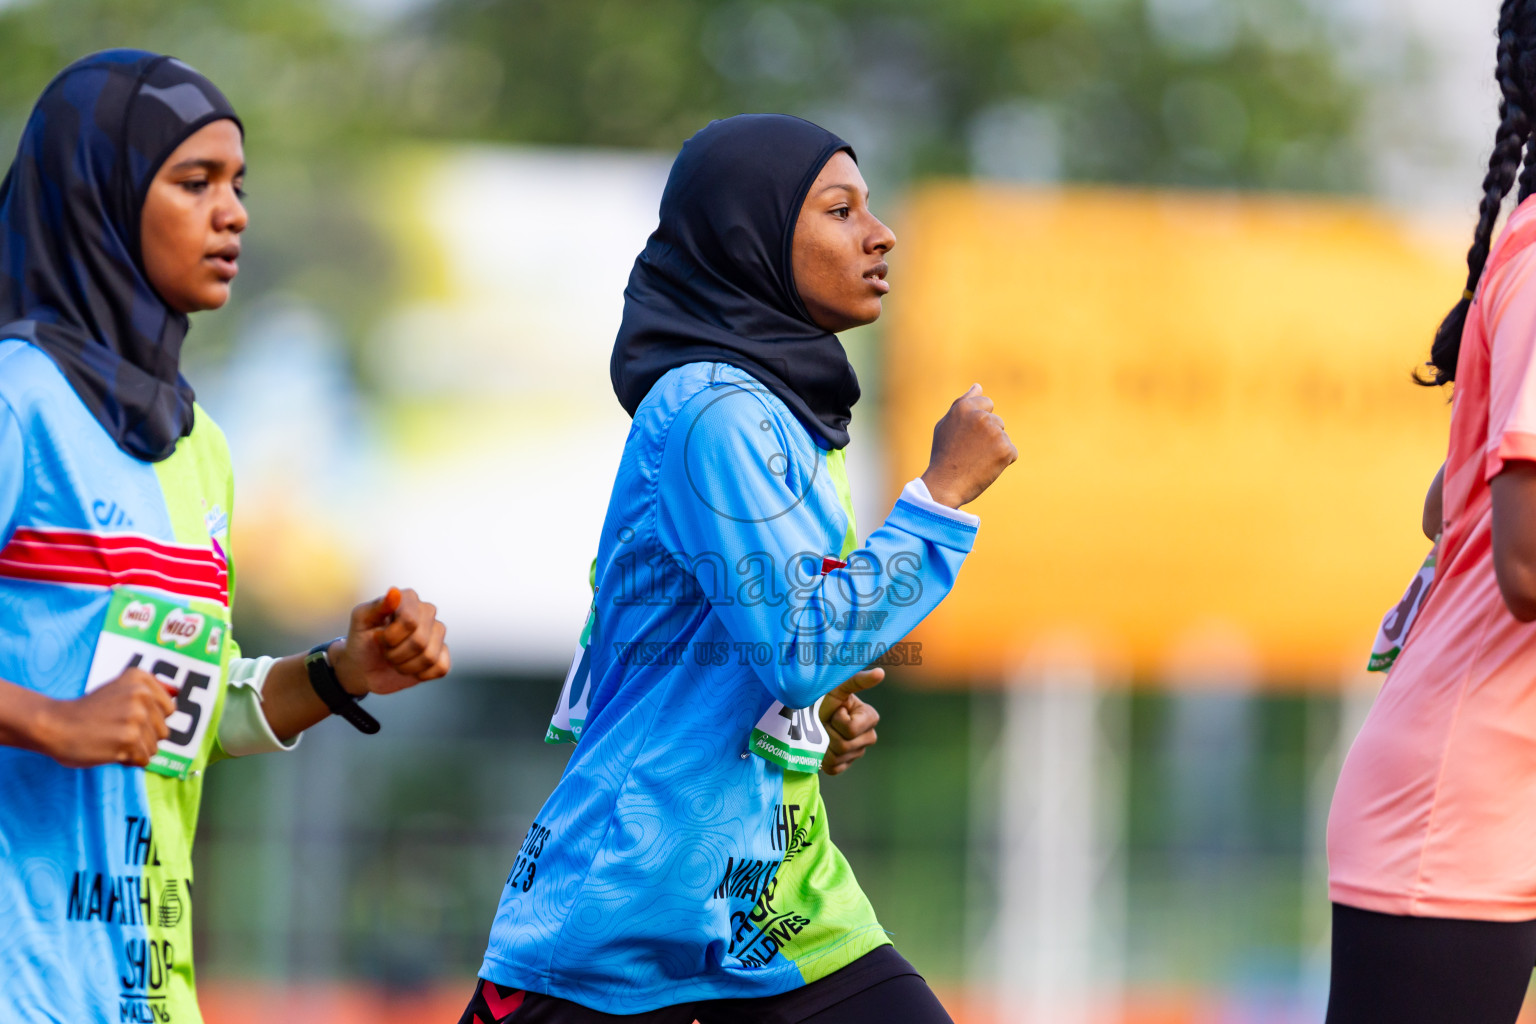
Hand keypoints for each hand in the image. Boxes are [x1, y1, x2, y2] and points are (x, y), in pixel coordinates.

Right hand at [38, 669, 173, 768]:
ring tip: (113, 740)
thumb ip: (150, 690)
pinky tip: (111, 750)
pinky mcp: (129, 739)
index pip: (169, 709)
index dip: (150, 720)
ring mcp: (136, 717)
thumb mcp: (119, 689)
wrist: (55, 725)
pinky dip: (129, 761)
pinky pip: (144, 759)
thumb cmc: (88, 712)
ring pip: (155, 746)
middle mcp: (141, 694)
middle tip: (116, 731)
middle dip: (143, 737)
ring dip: (136, 750)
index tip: (126, 717)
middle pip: (164, 730)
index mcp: (140, 678)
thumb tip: (178, 692)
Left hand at [330, 587, 450, 696]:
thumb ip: (376, 606)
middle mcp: (427, 612)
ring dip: (405, 665)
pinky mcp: (442, 655)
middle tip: (385, 650)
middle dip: (395, 653)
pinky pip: (441, 668)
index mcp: (409, 598)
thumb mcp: (360, 621)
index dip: (391, 637)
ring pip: (429, 657)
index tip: (378, 637)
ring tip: (395, 659)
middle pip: (420, 641)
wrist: (363, 667)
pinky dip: (419, 673)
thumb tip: (395, 593)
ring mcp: (437, 633)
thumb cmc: (361, 640)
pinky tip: (410, 668)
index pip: (410, 621)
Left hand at [820, 667, 882, 775]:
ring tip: (821, 732)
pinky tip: (821, 746)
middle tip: (825, 721)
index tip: (835, 709)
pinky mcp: (844, 765)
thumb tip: (880, 673)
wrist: (806, 714)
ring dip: (823, 744)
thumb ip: (858, 680)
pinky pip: (834, 768)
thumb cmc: (823, 698)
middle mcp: (868, 737)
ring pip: (837, 757)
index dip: (837, 719)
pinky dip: (823, 758)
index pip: (851, 729)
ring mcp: (857, 753)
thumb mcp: (838, 687)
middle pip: (843, 745)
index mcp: (870, 718)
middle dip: (828, 732)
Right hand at [920, 383, 1016, 507]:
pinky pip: (1011, 453)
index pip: (987, 403)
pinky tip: (985, 468)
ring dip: (995, 449)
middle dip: (988, 436)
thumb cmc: (944, 455)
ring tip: (976, 461)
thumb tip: (978, 386)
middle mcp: (980, 416)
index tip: (968, 436)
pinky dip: (1002, 462)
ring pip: (1004, 437)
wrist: (945, 485)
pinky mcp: (1006, 449)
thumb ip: (963, 403)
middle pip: (998, 422)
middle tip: (969, 452)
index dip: (979, 422)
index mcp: (963, 407)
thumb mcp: (946, 424)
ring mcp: (995, 432)